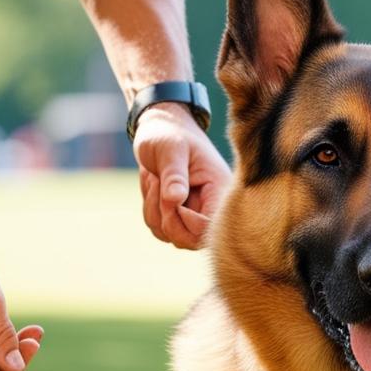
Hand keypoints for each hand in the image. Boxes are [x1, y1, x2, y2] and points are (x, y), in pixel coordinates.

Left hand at [133, 102, 231, 248]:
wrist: (161, 130)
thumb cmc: (169, 135)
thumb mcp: (171, 149)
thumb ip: (174, 174)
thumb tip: (176, 199)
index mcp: (220, 189)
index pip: (211, 225)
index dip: (187, 220)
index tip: (172, 196)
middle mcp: (212, 206)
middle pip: (192, 240)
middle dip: (167, 218)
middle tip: (159, 187)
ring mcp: (196, 214)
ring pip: (173, 237)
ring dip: (155, 212)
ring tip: (156, 180)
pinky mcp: (180, 217)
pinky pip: (161, 231)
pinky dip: (150, 213)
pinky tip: (154, 187)